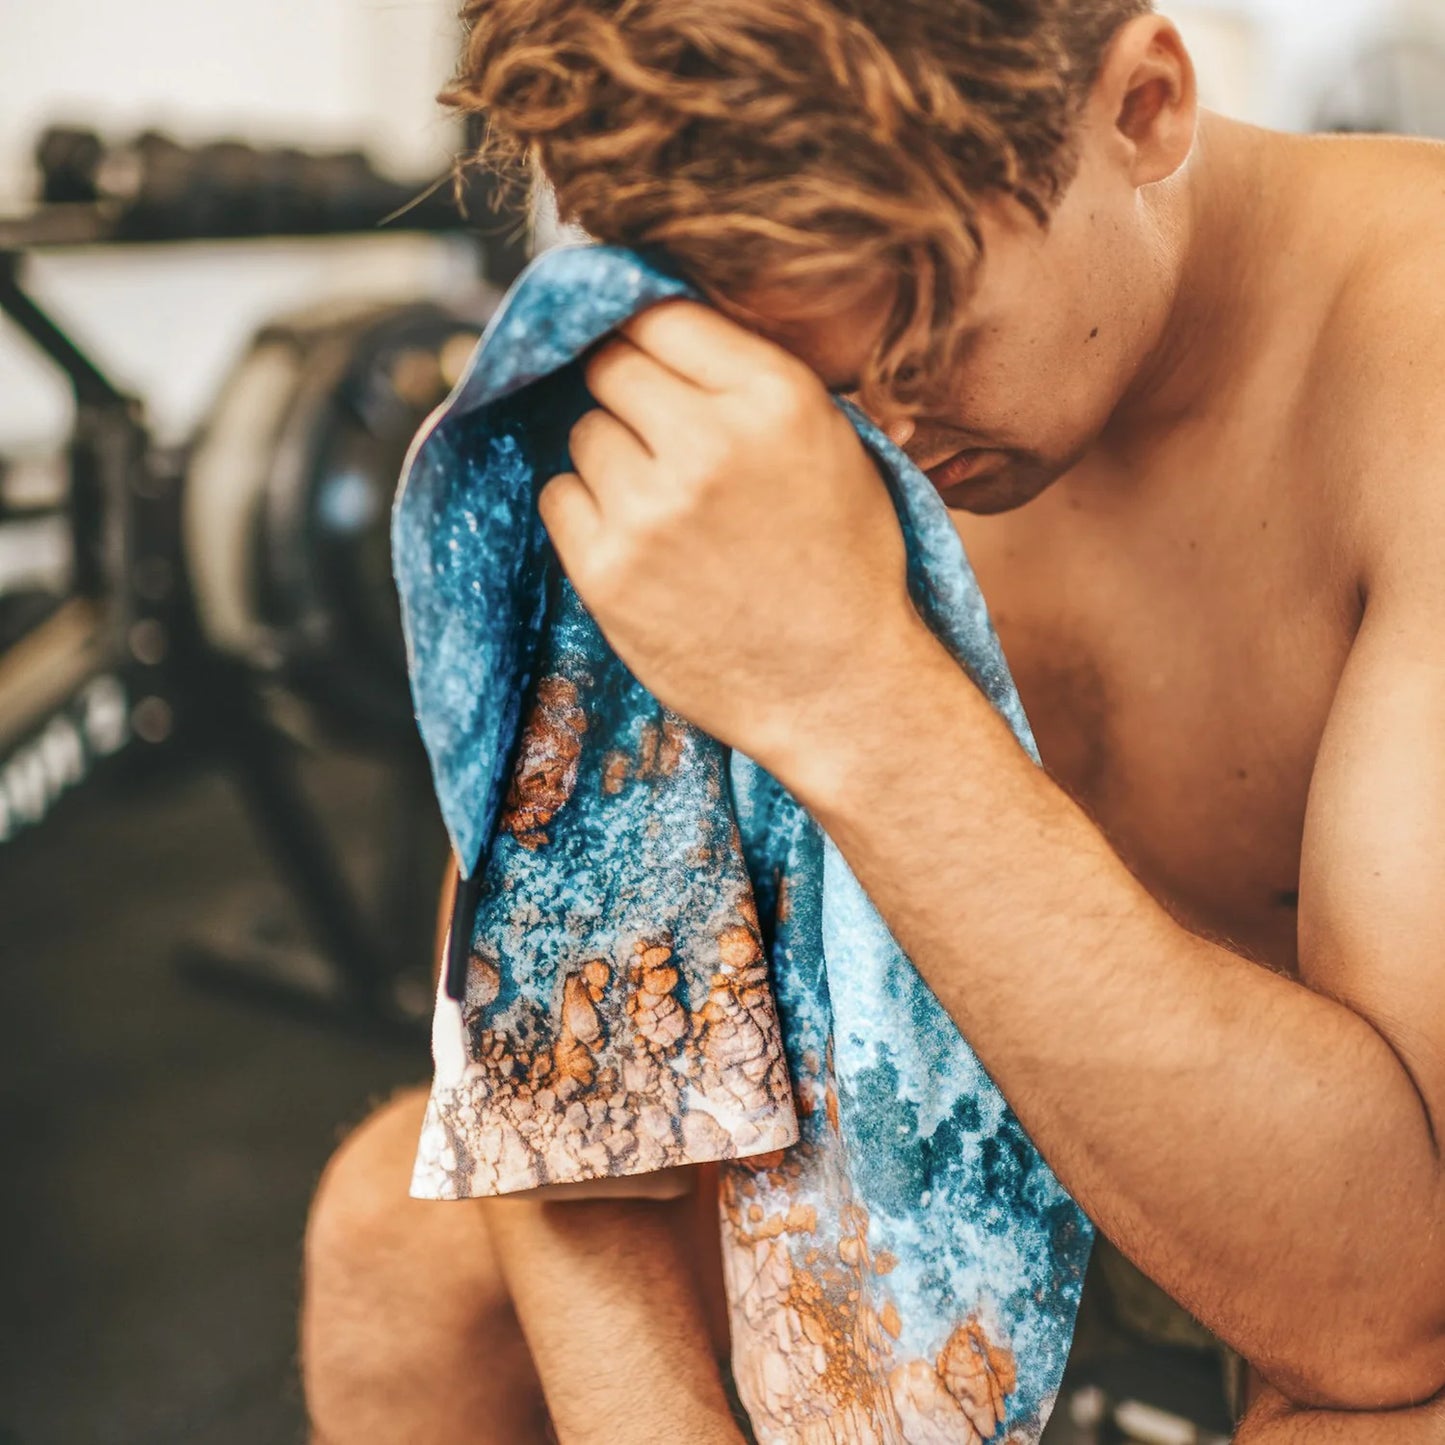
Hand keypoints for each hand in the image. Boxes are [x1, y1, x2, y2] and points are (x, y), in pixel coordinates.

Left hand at [538, 299, 933, 775]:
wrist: (840, 688)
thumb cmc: (846, 564)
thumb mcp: (835, 446)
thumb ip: (755, 381)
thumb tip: (665, 324)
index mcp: (775, 398)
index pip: (662, 314)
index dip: (650, 335)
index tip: (649, 356)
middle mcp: (707, 443)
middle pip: (612, 366)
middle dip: (630, 392)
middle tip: (658, 435)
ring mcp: (648, 510)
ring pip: (584, 433)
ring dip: (611, 457)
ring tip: (664, 504)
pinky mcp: (607, 571)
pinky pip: (558, 497)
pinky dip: (586, 511)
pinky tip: (637, 540)